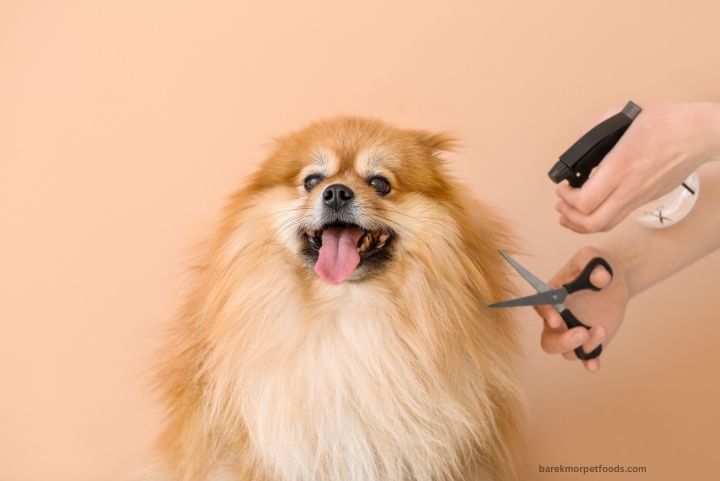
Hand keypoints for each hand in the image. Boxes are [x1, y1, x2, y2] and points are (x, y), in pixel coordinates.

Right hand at [534, 247, 630, 371]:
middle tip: (581, 333)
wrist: (614, 278)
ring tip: (602, 329)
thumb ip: (592, 263)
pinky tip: (594, 365)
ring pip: (569, 351)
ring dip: (585, 346)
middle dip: (562, 342)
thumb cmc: (596, 265)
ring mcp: (573, 333)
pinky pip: (586, 357)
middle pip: (548, 341)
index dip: (546, 314)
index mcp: (552, 296)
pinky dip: (589, 362)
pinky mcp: (590, 341)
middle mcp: (558, 319)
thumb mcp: (593, 256)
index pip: (541, 307)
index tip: (557, 319)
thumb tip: (600, 279)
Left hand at [556, 102, 719, 232]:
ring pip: (605, 225)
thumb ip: (592, 132)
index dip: (567, 199)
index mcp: (621, 166)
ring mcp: (639, 197)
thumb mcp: (622, 116)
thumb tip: (574, 151)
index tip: (561, 187)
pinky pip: (617, 218)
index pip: (586, 201)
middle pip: (592, 222)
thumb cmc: (666, 121)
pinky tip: (590, 210)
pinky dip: (598, 219)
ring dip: (581, 224)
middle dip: (569, 216)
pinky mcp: (646, 200)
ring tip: (569, 212)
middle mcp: (629, 188)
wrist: (700, 133)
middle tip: (561, 203)